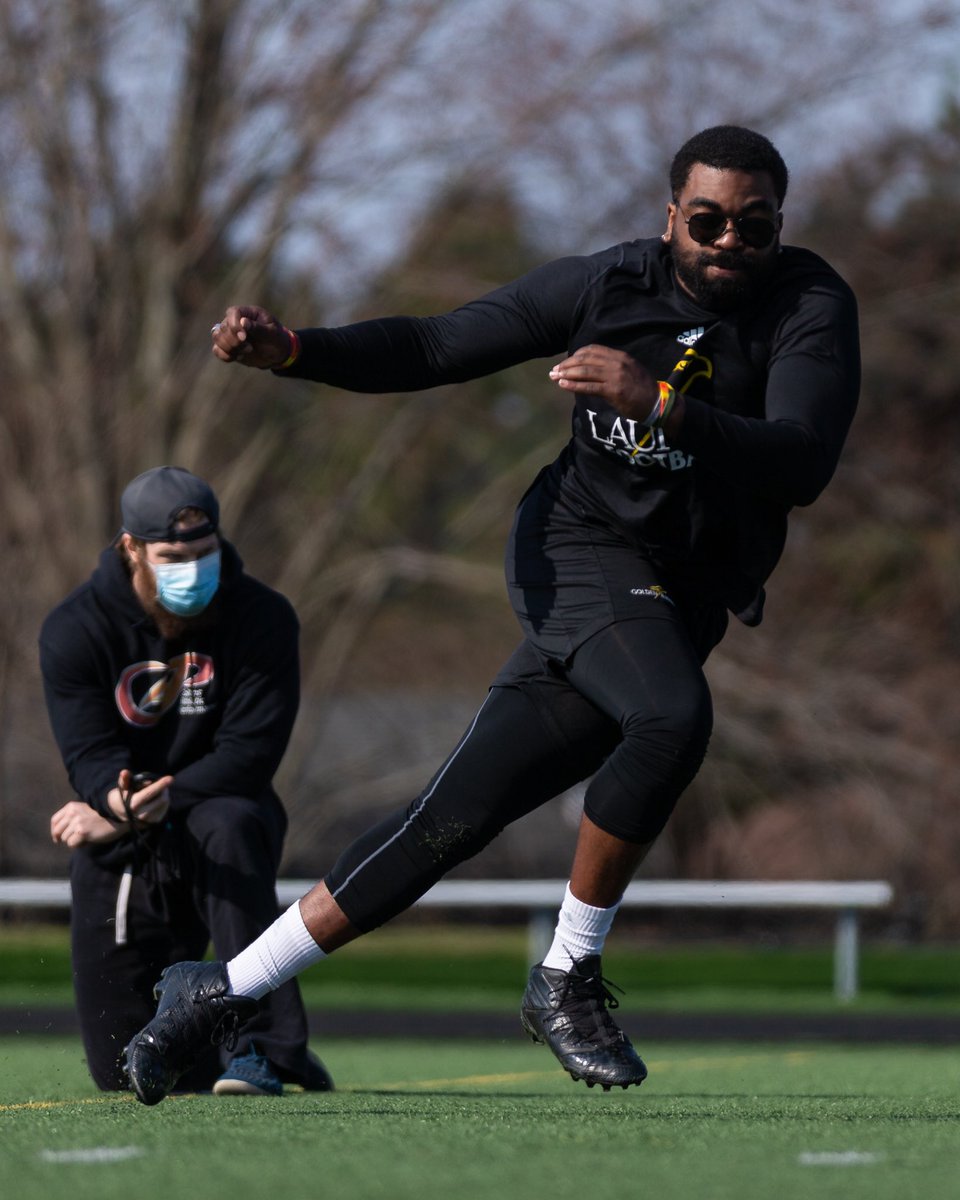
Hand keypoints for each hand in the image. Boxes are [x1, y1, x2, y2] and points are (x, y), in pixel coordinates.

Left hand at [51, 800, 124, 846]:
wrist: (118, 817)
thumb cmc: (103, 816)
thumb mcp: (84, 810)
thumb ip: (72, 817)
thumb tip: (59, 834)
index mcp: (71, 806)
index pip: (54, 820)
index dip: (54, 831)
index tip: (57, 838)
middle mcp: (72, 813)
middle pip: (57, 831)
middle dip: (63, 838)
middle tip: (72, 840)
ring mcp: (77, 822)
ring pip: (65, 839)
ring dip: (73, 841)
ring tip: (85, 838)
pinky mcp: (82, 832)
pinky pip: (72, 844)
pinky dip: (78, 845)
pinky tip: (88, 840)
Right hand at [106, 769, 172, 826]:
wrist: (120, 816)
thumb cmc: (121, 798)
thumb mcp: (121, 788)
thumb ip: (124, 780)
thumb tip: (125, 772)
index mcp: (133, 805)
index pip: (149, 793)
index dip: (160, 785)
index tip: (171, 778)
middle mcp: (142, 815)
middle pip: (162, 798)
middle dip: (164, 788)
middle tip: (161, 783)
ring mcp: (149, 820)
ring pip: (165, 802)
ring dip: (164, 793)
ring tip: (157, 790)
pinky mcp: (155, 822)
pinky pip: (165, 807)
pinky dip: (164, 800)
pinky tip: (157, 798)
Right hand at [210, 305, 293, 368]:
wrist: (277, 354)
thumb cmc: (276, 339)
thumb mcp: (271, 333)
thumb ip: (258, 328)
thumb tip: (243, 321)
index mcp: (247, 313)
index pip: (232, 313)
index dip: (234, 325)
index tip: (244, 337)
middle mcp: (235, 321)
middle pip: (223, 327)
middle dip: (234, 340)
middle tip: (249, 348)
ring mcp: (230, 334)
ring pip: (217, 337)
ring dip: (228, 347)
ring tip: (244, 353)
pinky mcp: (228, 347)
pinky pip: (217, 349)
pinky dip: (224, 355)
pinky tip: (237, 357)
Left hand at [549, 344, 684, 435]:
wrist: (657, 403)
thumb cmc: (641, 389)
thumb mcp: (628, 370)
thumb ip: (612, 367)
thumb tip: (590, 369)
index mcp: (620, 356)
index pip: (593, 349)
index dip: (576, 354)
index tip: (566, 362)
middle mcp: (617, 363)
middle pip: (585, 359)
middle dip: (567, 364)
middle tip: (554, 370)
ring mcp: (616, 376)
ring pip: (585, 371)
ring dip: (566, 373)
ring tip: (554, 377)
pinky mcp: (614, 391)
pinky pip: (589, 386)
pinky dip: (573, 385)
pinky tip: (563, 385)